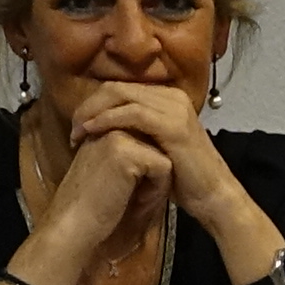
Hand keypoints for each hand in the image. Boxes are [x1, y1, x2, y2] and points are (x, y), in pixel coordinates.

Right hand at [32, 105, 179, 269]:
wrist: (71, 225)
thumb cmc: (90, 208)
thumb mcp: (108, 172)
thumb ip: (128, 157)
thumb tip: (160, 155)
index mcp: (102, 127)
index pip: (144, 138)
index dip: (146, 168)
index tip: (130, 192)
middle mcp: (109, 125)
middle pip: (156, 144)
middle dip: (153, 175)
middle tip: (138, 199)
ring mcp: (118, 136)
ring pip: (163, 155)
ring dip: (157, 183)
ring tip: (138, 201)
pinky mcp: (128, 153)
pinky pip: (164, 166)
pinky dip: (157, 189)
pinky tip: (138, 201)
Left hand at [63, 71, 250, 229]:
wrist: (212, 196)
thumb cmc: (183, 179)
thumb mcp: (154, 148)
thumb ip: (136, 132)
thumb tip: (104, 128)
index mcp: (167, 98)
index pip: (120, 89)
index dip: (93, 105)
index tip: (77, 128)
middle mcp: (171, 97)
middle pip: (117, 88)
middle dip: (88, 106)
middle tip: (72, 128)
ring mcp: (174, 108)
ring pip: (121, 95)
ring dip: (93, 112)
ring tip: (77, 132)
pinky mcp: (173, 124)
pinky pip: (132, 113)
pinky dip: (107, 119)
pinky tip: (92, 132)